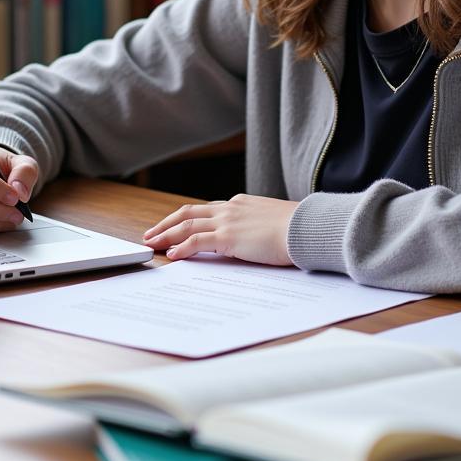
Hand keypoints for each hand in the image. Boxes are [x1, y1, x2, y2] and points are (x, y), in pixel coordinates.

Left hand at [143, 194, 297, 265]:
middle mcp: (230, 208)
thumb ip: (256, 227)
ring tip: (154, 244)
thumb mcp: (272, 223)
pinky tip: (173, 256)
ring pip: (187, 225)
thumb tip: (253, 240)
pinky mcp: (229, 237)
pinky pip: (196, 241)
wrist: (307, 228)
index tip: (174, 225)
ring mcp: (228, 221)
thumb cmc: (297, 229)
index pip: (206, 209)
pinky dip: (182, 247)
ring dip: (167, 235)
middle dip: (168, 223)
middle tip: (153, 233)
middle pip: (189, 212)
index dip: (187, 218)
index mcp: (240, 204)